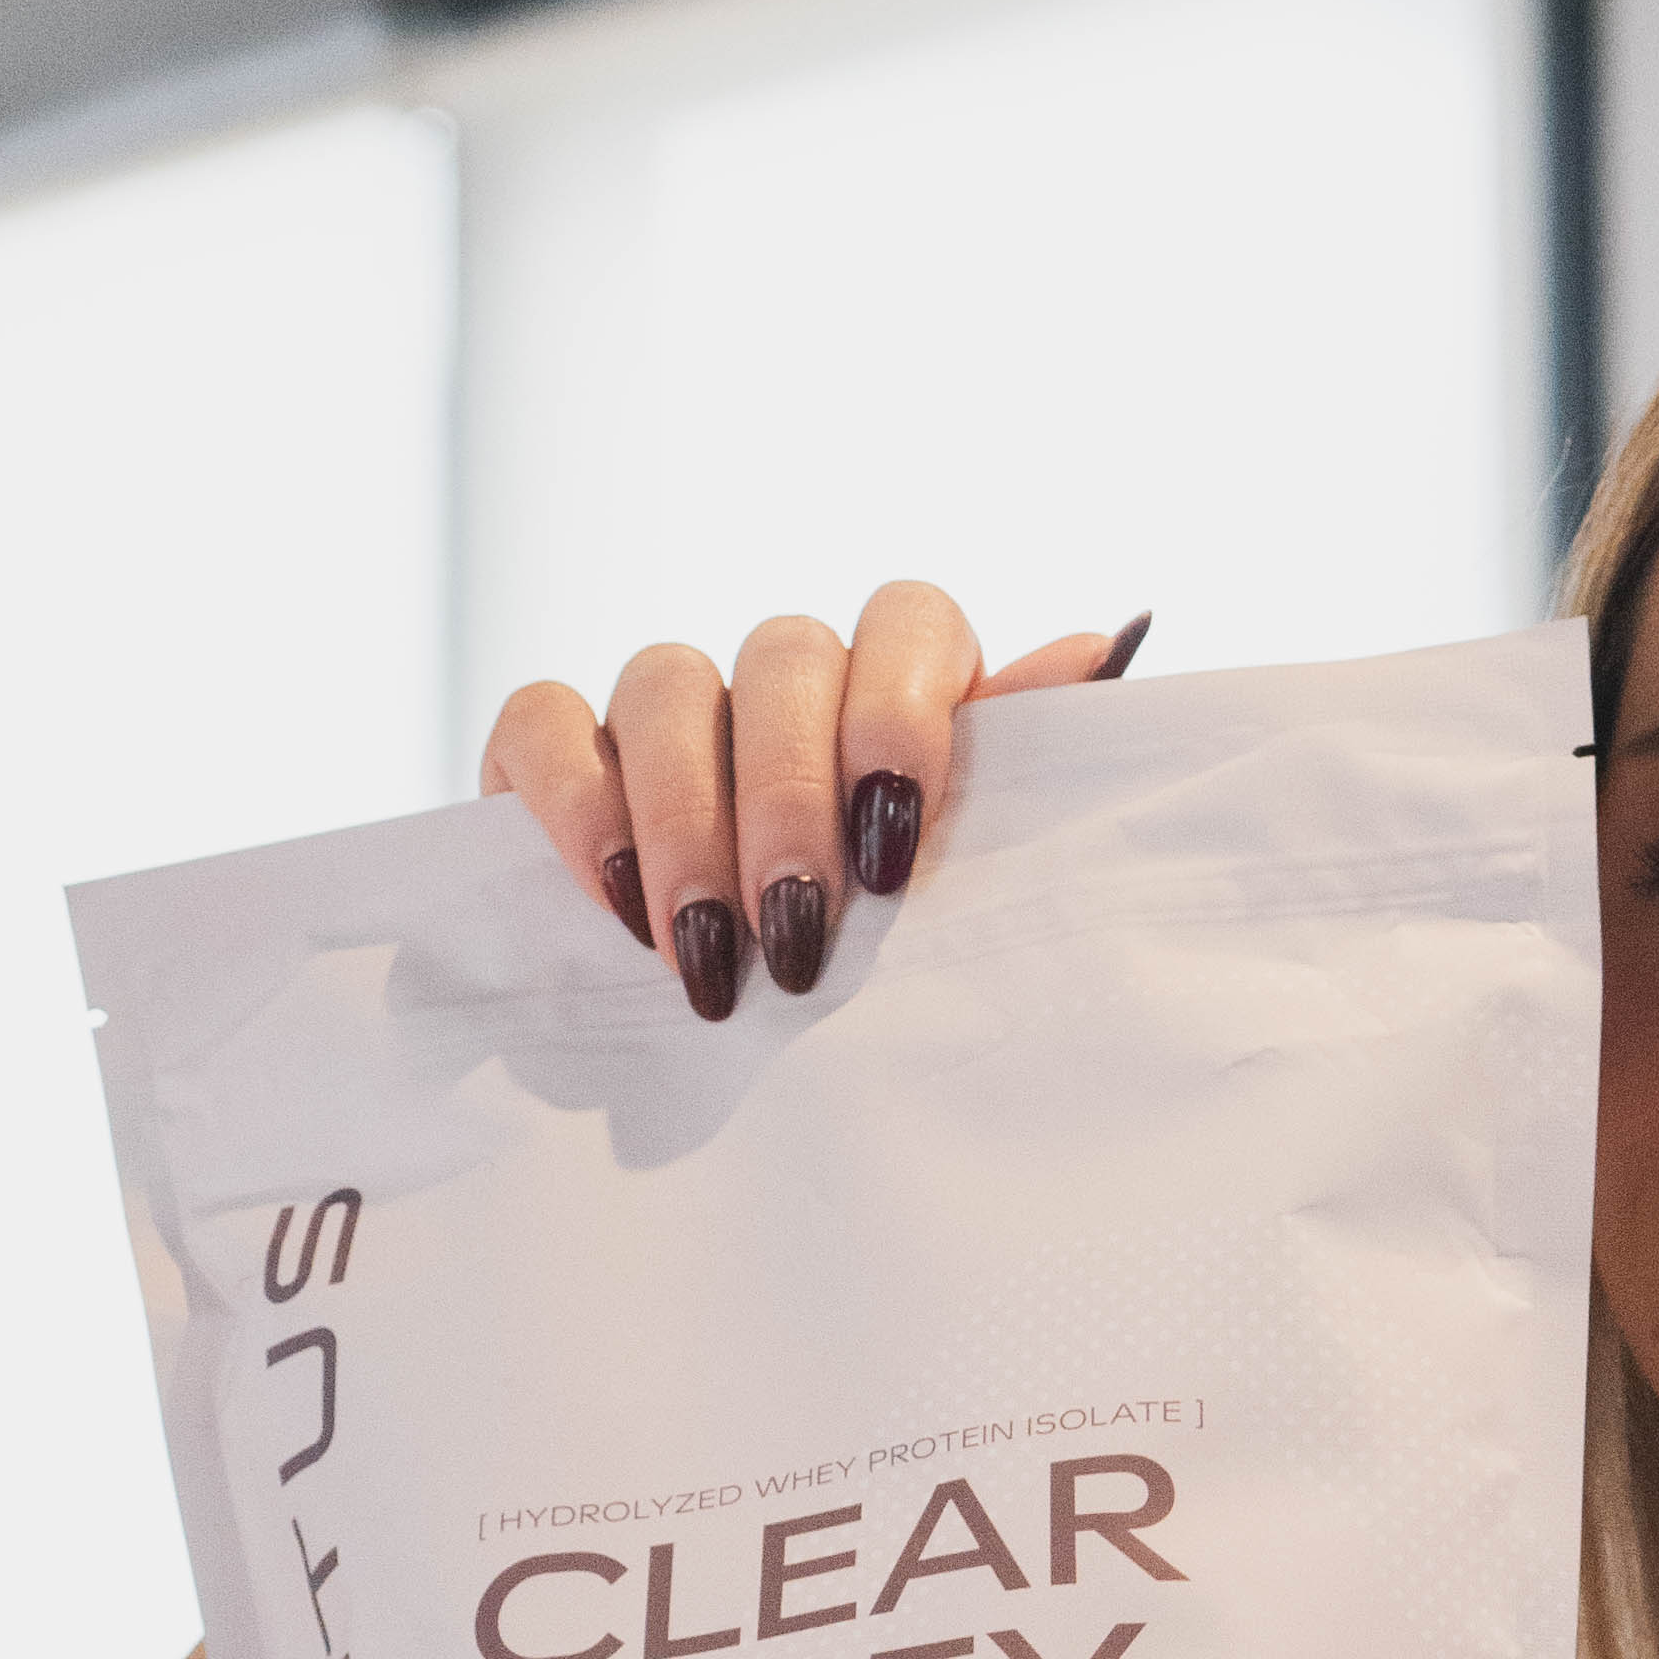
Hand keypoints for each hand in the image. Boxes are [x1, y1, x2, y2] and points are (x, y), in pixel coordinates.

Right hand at [477, 587, 1149, 1018]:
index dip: (899, 710)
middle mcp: (784, 679)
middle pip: (784, 657)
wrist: (732, 1041)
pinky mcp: (554, 750)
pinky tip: (616, 907)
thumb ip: (1026, 771)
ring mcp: (666, 707)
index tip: (894, 846)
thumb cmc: (882, 964)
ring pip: (666, 682)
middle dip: (789, 801)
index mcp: (899, 691)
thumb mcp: (967, 883)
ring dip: (685, 822)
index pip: (908, 617)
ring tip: (706, 953)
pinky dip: (575, 804)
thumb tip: (1115, 634)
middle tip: (798, 932)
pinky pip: (543, 720)